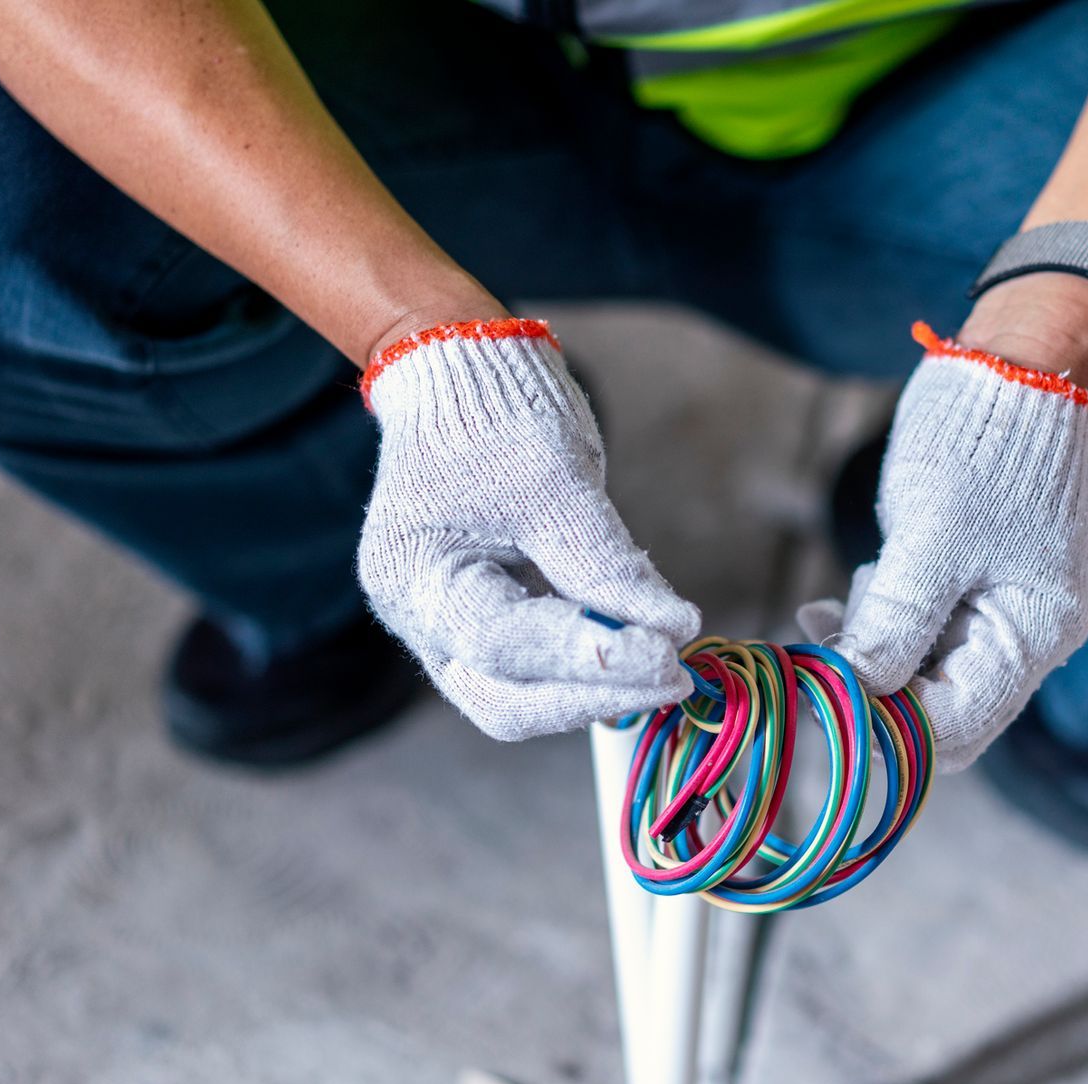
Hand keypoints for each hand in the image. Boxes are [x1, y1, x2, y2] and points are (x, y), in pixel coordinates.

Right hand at [358, 318, 698, 739]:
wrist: (465, 378)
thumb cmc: (494, 414)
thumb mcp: (555, 480)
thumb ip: (606, 564)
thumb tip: (672, 629)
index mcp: (414, 574)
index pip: (504, 644)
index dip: (589, 657)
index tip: (666, 651)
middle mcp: (420, 618)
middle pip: (504, 701)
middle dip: (592, 695)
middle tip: (673, 677)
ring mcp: (448, 630)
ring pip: (520, 701)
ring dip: (594, 692)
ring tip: (665, 668)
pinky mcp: (486, 626)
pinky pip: (535, 674)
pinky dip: (587, 670)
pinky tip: (640, 650)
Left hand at [798, 311, 1087, 770]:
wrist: (1018, 365)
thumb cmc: (983, 445)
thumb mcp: (931, 538)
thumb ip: (897, 621)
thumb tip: (857, 691)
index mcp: (1033, 635)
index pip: (958, 726)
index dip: (886, 725)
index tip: (819, 701)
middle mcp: (1025, 638)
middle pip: (941, 710)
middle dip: (873, 692)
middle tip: (811, 662)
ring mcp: (999, 613)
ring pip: (922, 674)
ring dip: (869, 656)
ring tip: (829, 614)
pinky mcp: (970, 588)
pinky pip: (919, 634)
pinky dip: (877, 625)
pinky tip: (838, 604)